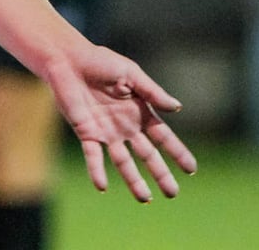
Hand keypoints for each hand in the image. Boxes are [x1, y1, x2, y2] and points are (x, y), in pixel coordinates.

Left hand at [43, 44, 196, 201]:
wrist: (67, 59)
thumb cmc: (99, 61)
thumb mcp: (130, 73)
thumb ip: (152, 92)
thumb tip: (178, 107)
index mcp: (139, 111)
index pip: (163, 136)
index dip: (176, 152)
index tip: (191, 170)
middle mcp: (125, 126)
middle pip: (147, 155)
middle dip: (160, 174)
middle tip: (172, 193)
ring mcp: (106, 132)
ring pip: (123, 161)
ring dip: (133, 180)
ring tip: (145, 198)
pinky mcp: (86, 132)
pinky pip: (93, 156)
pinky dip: (97, 171)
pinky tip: (102, 186)